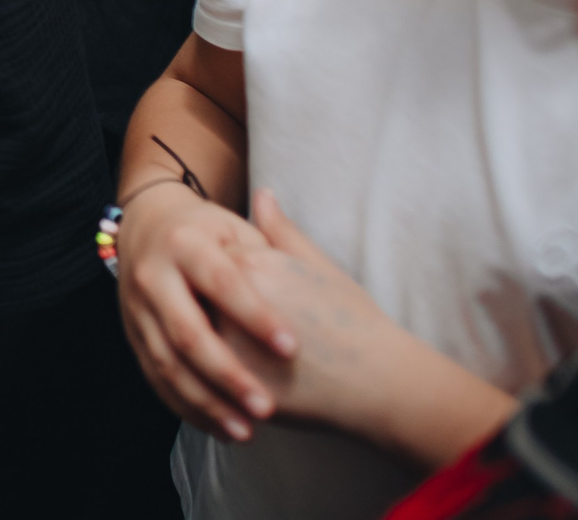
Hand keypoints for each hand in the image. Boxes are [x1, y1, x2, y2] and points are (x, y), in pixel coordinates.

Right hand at [113, 182, 295, 440]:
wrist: (147, 226)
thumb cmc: (209, 232)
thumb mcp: (237, 228)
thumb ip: (270, 247)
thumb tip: (311, 274)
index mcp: (184, 243)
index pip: (223, 283)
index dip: (256, 316)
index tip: (292, 349)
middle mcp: (153, 276)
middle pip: (187, 332)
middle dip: (227, 375)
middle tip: (266, 407)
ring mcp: (137, 309)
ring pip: (168, 364)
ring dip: (206, 403)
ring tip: (246, 431)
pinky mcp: (133, 335)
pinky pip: (156, 379)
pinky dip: (187, 407)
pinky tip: (221, 427)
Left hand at [222, 191, 516, 464]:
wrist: (381, 383)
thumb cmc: (355, 322)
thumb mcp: (320, 267)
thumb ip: (282, 231)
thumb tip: (262, 193)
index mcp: (251, 264)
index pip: (211, 259)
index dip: (230, 276)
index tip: (252, 291)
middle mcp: (231, 300)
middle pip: (197, 295)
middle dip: (209, 306)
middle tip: (243, 322)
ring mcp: (228, 344)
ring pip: (197, 336)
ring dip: (207, 342)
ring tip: (247, 351)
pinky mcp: (234, 383)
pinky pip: (207, 373)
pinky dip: (214, 373)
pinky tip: (241, 377)